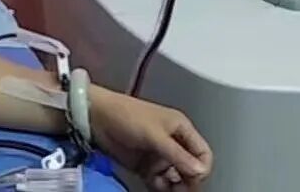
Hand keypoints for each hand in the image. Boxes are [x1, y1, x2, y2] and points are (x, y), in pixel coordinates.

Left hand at [89, 86, 212, 189]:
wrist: (96, 117)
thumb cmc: (125, 115)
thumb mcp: (154, 135)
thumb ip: (178, 154)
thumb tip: (200, 171)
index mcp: (180, 128)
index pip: (203, 154)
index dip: (200, 168)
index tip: (192, 178)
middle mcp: (173, 142)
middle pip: (191, 169)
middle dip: (188, 180)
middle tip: (178, 188)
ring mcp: (159, 155)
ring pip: (176, 178)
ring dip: (173, 186)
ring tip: (163, 185)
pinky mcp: (146, 165)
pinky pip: (160, 181)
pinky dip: (160, 186)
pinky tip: (154, 184)